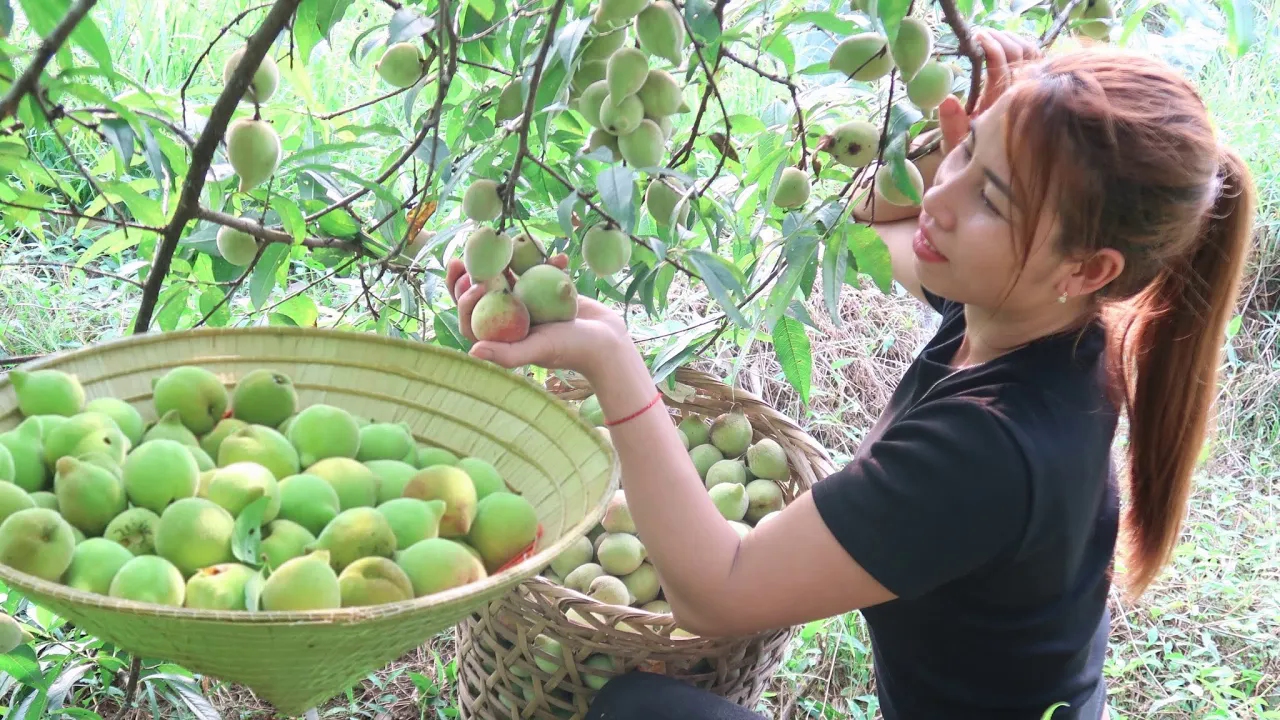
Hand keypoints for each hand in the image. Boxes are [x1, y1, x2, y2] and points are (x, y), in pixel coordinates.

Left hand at [445, 257, 632, 378]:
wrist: (607, 342)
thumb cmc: (572, 349)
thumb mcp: (539, 348)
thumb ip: (507, 354)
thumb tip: (472, 352)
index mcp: (502, 337)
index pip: (472, 318)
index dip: (463, 298)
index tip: (473, 280)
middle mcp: (510, 320)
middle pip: (484, 293)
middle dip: (475, 272)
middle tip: (470, 253)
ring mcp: (528, 304)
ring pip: (508, 277)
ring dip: (505, 259)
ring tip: (506, 242)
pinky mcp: (545, 292)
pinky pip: (537, 271)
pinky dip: (546, 262)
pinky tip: (560, 258)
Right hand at [939, 30, 1042, 154]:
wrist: (990, 164)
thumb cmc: (970, 150)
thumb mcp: (955, 140)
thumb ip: (951, 122)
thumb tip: (948, 98)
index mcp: (998, 105)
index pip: (1001, 66)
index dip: (991, 47)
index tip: (976, 38)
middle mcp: (1017, 95)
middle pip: (1018, 54)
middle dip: (999, 38)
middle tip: (981, 34)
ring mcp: (1027, 90)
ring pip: (1030, 53)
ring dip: (1011, 39)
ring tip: (992, 36)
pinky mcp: (1031, 87)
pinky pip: (1036, 59)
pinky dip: (1023, 45)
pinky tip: (1006, 44)